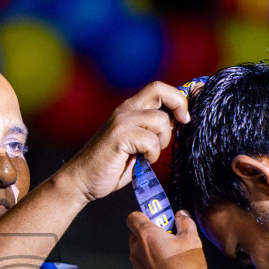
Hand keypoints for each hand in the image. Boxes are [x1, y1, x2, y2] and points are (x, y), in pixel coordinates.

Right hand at [58, 82, 188, 202]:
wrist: (82, 180)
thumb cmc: (112, 165)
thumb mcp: (137, 143)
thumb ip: (152, 130)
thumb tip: (177, 123)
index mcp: (130, 109)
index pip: (159, 89)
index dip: (179, 97)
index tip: (186, 117)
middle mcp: (125, 109)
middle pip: (160, 90)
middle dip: (179, 106)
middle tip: (183, 124)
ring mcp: (121, 121)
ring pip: (160, 121)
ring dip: (162, 142)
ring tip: (148, 154)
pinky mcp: (119, 136)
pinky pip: (150, 141)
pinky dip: (152, 155)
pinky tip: (141, 161)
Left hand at [127, 209, 208, 268]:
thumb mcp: (192, 240)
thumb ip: (185, 223)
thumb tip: (182, 216)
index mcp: (146, 236)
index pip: (133, 217)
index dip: (142, 216)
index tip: (153, 218)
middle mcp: (136, 252)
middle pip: (135, 237)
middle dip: (147, 236)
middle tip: (165, 239)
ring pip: (139, 256)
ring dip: (149, 256)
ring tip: (168, 260)